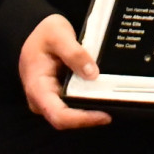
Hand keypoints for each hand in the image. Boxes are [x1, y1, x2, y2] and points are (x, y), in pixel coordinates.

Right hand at [19, 14, 111, 130]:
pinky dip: (89, 102)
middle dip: (90, 117)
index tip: (104, 115)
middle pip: (66, 120)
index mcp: (37, 88)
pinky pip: (74, 105)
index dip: (82, 119)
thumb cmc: (43, 34)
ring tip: (114, 101)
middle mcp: (41, 100)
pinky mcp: (59, 97)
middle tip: (116, 106)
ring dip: (91, 110)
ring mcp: (49, 100)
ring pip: (71, 115)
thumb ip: (74, 53)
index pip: (58, 115)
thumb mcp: (57, 34)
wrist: (37, 33)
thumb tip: (92, 74)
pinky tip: (104, 95)